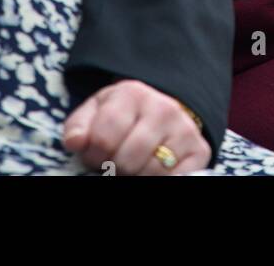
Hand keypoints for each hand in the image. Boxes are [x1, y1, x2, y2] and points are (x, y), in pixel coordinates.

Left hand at [62, 79, 210, 175]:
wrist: (160, 111)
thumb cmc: (120, 116)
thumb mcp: (95, 112)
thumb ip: (78, 126)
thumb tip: (74, 142)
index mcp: (132, 94)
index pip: (104, 136)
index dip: (93, 154)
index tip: (95, 154)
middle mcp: (163, 107)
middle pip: (128, 158)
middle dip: (115, 167)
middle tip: (113, 162)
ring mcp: (184, 129)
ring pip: (152, 171)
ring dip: (136, 175)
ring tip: (131, 165)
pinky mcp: (199, 150)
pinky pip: (175, 179)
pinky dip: (159, 179)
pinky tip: (151, 169)